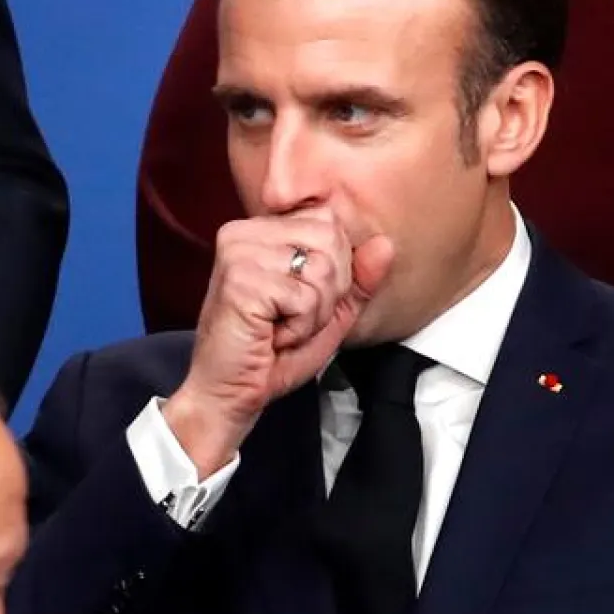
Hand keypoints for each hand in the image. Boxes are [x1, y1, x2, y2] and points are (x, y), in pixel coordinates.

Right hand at [163, 210, 393, 475]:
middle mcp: (243, 232)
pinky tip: (271, 336)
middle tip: (291, 318)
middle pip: (330, 238)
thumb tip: (384, 244)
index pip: (329, 221)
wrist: (229, 393)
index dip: (334, 269)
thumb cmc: (271, 354)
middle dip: (328, 290)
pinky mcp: (240, 281)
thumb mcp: (327, 312)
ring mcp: (238, 253)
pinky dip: (299, 327)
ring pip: (321, 269)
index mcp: (260, 230)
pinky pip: (304, 297)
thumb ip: (357, 279)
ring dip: (313, 313)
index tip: (298, 300)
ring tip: (281, 328)